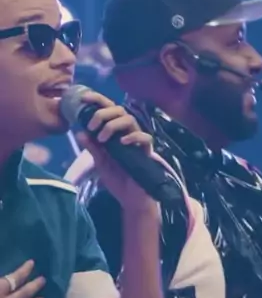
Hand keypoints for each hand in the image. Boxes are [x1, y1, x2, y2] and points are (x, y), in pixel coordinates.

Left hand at [77, 91, 157, 217]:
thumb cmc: (118, 179)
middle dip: (103, 113)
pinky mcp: (146, 151)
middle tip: (92, 126)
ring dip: (113, 125)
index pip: (108, 109)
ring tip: (103, 138)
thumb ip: (92, 148)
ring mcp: (137, 141)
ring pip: (129, 119)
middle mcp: (127, 132)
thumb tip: (79, 132)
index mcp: (115, 132)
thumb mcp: (100, 163)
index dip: (97, 100)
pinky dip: (133, 137)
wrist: (131, 198)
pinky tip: (122, 143)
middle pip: (118, 109)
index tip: (83, 99)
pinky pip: (144, 137)